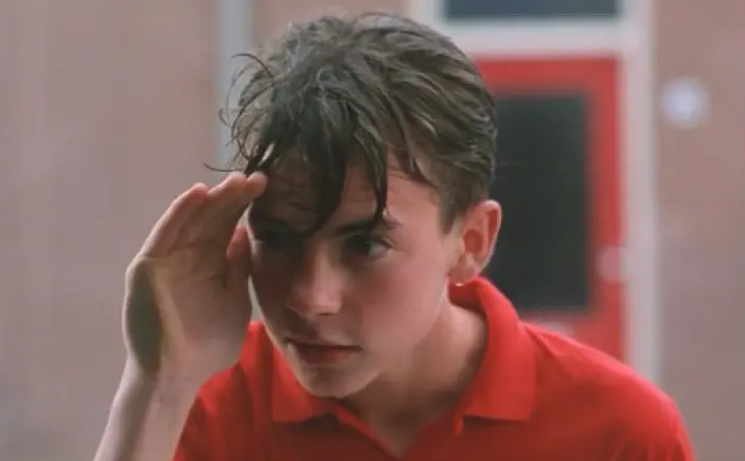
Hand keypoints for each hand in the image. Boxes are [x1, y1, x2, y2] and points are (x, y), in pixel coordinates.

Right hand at [122, 172, 266, 384]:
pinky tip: (198, 194)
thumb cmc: (208, 346)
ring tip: (235, 180)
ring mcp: (167, 259)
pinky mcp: (148, 266)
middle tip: (257, 177)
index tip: (268, 186)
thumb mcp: (235, 301)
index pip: (229, 226)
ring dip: (212, 199)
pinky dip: (179, 213)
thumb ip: (238, 270)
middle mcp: (189, 255)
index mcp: (212, 264)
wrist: (178, 375)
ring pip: (191, 220)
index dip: (246, 206)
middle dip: (234, 197)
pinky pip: (165, 234)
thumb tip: (244, 234)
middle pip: (213, 218)